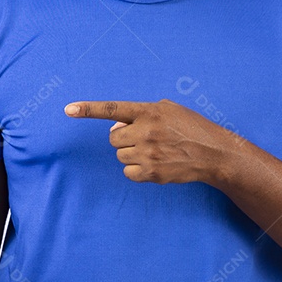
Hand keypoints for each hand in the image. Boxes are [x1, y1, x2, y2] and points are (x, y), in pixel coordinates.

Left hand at [64, 99, 240, 184]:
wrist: (213, 153)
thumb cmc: (190, 128)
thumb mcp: (168, 109)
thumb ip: (141, 113)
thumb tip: (116, 126)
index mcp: (149, 111)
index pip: (113, 109)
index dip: (88, 109)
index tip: (68, 109)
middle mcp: (146, 131)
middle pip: (113, 138)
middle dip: (124, 139)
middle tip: (144, 138)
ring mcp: (149, 153)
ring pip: (120, 156)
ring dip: (131, 154)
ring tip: (154, 151)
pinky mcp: (152, 172)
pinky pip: (127, 173)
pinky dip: (136, 170)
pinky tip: (153, 164)